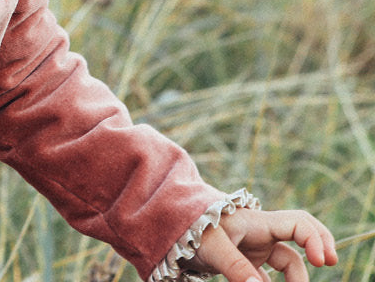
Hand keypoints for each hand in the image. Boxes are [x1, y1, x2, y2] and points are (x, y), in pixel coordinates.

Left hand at [182, 207, 336, 281]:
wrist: (169, 225)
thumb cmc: (190, 226)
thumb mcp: (212, 246)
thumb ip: (236, 268)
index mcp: (257, 222)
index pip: (297, 223)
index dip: (316, 238)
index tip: (324, 260)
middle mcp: (261, 233)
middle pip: (300, 238)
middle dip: (318, 249)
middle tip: (329, 263)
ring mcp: (254, 248)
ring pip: (287, 264)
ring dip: (294, 281)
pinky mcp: (245, 263)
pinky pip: (268, 278)